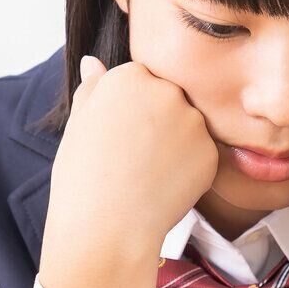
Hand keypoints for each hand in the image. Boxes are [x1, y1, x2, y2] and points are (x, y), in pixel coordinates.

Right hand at [39, 55, 220, 287]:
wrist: (106, 226)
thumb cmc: (82, 177)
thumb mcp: (78, 125)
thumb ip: (92, 89)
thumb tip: (93, 61)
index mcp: (129, 75)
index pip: (139, 80)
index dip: (128, 111)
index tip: (117, 136)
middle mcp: (166, 89)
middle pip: (168, 97)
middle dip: (156, 121)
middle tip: (132, 157)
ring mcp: (192, 120)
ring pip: (188, 126)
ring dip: (174, 144)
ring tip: (146, 174)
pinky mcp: (210, 151)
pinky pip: (201, 154)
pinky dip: (187, 169)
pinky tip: (163, 187)